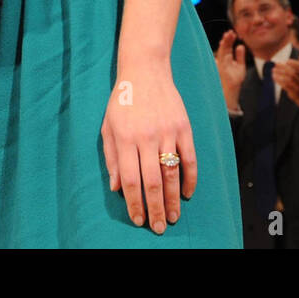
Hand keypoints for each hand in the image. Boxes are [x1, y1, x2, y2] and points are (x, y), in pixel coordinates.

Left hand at [102, 64, 196, 233]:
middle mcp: (147, 137)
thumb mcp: (108, 126)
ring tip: (173, 217)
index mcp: (125, 138)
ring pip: (172, 172)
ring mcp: (167, 131)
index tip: (138, 220)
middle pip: (153, 181)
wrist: (145, 70)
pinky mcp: (183, 126)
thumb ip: (112, 158)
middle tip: (158, 228)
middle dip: (156, 208)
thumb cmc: (123, 100)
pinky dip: (190, 177)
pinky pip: (189, 157)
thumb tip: (116, 188)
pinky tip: (188, 192)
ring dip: (174, 198)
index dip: (135, 203)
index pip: (131, 179)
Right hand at [214, 30, 245, 105]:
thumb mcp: (240, 65)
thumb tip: (240, 46)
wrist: (233, 89)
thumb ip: (240, 56)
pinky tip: (224, 43)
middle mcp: (223, 59)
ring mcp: (221, 62)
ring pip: (222, 50)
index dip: (230, 40)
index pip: (228, 47)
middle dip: (227, 39)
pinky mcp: (221, 67)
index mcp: (227, 58)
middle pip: (224, 47)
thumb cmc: (235, 78)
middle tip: (230, 32)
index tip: (233, 33)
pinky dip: (222, 50)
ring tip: (227, 35)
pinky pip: (221, 56)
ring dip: (225, 42)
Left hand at [272, 58, 298, 109]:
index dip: (293, 63)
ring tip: (273, 70)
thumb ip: (296, 68)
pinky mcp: (294, 93)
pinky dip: (279, 80)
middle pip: (293, 73)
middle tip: (276, 64)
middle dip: (283, 67)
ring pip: (289, 79)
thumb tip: (282, 62)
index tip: (286, 61)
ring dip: (280, 74)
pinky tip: (274, 77)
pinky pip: (285, 86)